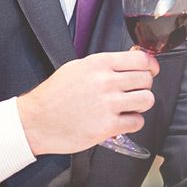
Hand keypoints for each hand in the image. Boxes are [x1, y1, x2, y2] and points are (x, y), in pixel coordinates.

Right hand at [17, 50, 159, 154]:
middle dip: (144, 85)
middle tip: (135, 90)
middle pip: (146, 79)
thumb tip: (132, 60)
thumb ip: (105, 64)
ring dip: (142, 104)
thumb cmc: (54, 95)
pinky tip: (122, 120)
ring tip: (130, 106)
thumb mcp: (77, 68)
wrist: (35, 121)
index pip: (140, 59)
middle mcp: (105, 82)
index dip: (150, 66)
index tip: (150, 71)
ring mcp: (107, 104)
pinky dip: (133, 122)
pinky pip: (137, 122)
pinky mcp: (107, 126)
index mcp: (98, 64)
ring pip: (147, 99)